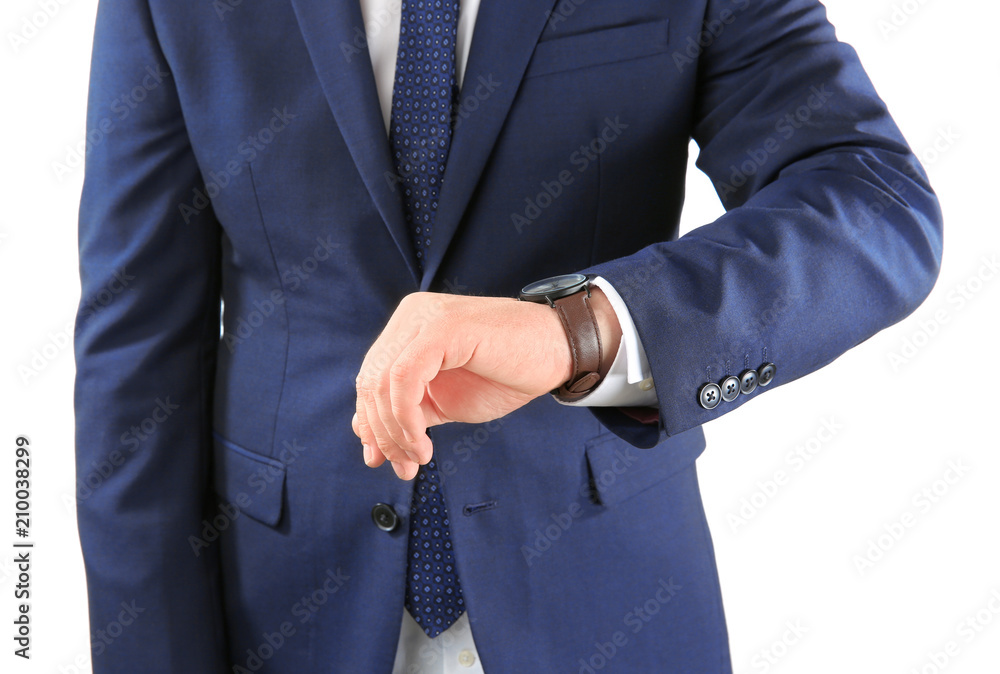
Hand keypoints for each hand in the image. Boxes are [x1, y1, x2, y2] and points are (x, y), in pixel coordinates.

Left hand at [352, 289, 620, 478]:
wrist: (558, 352)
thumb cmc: (507, 374)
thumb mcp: (445, 400)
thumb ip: (408, 413)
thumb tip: (368, 442)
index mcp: (407, 328)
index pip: (369, 379)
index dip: (371, 424)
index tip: (383, 460)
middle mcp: (411, 317)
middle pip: (369, 382)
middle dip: (381, 433)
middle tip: (404, 466)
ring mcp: (424, 318)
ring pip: (381, 383)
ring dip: (395, 432)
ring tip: (419, 457)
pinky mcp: (441, 328)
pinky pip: (403, 379)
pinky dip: (405, 418)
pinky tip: (423, 443)